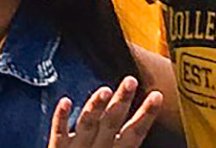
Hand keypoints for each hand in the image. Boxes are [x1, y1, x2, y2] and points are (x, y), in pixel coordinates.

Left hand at [47, 77, 161, 147]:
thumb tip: (140, 136)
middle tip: (131, 80)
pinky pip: (57, 135)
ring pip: (87, 125)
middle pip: (112, 124)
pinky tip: (64, 101)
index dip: (146, 116)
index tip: (157, 95)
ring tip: (105, 89)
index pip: (134, 135)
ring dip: (96, 106)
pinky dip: (61, 118)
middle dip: (122, 102)